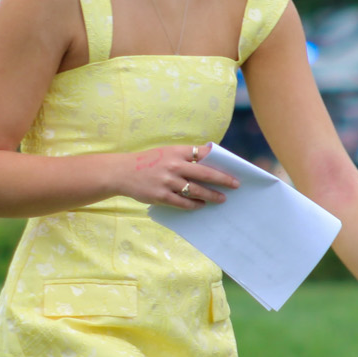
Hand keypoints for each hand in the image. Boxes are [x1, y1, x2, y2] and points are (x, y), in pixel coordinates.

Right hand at [113, 143, 235, 210]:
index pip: (204, 154)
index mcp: (176, 151)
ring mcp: (168, 181)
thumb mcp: (165, 152)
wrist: (122, 172)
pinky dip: (194, 204)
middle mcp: (174, 165)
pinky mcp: (161, 195)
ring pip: (196, 190)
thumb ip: (184, 156)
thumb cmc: (147, 162)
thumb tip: (209, 162)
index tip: (232, 167)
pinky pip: (183, 202)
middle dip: (223, 179)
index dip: (219, 160)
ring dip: (212, 195)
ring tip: (221, 199)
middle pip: (205, 173)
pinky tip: (201, 205)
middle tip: (235, 185)